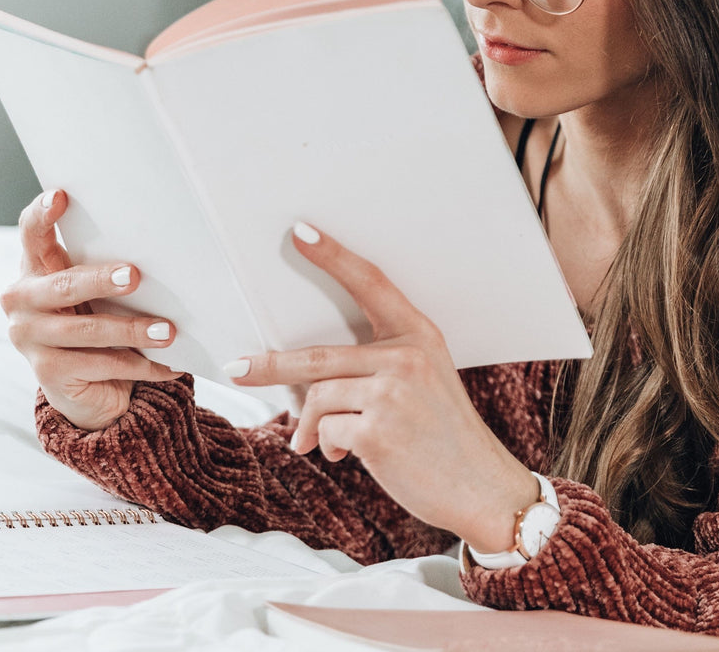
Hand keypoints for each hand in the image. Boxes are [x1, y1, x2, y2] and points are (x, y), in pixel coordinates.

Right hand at [1, 190, 181, 431]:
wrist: (86, 388)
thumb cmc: (97, 323)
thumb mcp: (98, 294)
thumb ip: (108, 269)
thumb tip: (164, 251)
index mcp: (35, 269)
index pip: (31, 234)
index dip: (42, 215)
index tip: (60, 195)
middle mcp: (22, 300)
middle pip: (64, 285)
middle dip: (102, 280)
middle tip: (135, 276)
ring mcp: (29, 338)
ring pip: (88, 330)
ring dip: (133, 330)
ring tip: (168, 331)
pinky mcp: (47, 373)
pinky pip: (101, 364)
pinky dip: (139, 364)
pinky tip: (167, 364)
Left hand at [227, 222, 538, 552]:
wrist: (481, 486)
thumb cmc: (445, 435)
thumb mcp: (426, 382)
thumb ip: (379, 367)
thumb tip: (308, 383)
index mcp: (419, 335)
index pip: (371, 282)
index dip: (333, 256)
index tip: (301, 232)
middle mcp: (407, 358)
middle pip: (319, 356)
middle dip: (271, 367)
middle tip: (237, 370)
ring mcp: (393, 394)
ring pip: (318, 399)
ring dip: (310, 426)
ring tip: (314, 443)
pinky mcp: (378, 432)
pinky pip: (326, 432)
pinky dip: (327, 447)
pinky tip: (345, 457)